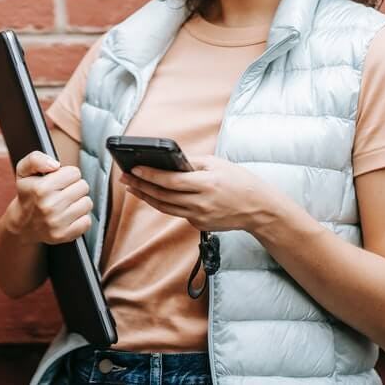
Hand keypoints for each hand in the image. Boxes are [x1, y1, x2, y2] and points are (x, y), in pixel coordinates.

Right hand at [4, 151, 92, 244]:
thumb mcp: (24, 171)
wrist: (22, 224)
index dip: (67, 174)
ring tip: (66, 203)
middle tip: (62, 192)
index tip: (59, 180)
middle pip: (83, 186)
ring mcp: (57, 223)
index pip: (74, 173)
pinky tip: (69, 216)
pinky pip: (87, 221)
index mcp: (41, 188)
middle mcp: (49, 206)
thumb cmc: (28, 194)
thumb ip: (36, 159)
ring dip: (79, 202)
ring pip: (87, 203)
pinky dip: (80, 218)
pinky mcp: (64, 235)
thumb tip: (55, 164)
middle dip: (74, 187)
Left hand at [121, 155, 275, 232]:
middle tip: (125, 178)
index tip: (133, 168)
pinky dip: (164, 203)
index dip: (149, 175)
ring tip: (132, 187)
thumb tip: (168, 160)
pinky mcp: (199, 225)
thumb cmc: (239, 181)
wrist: (258, 208)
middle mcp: (200, 203)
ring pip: (165, 207)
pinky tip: (153, 195)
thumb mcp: (217, 164)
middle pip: (162, 195)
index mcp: (206, 184)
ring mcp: (199, 216)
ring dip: (146, 197)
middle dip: (141, 185)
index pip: (170, 180)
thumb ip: (192, 163)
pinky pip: (177, 213)